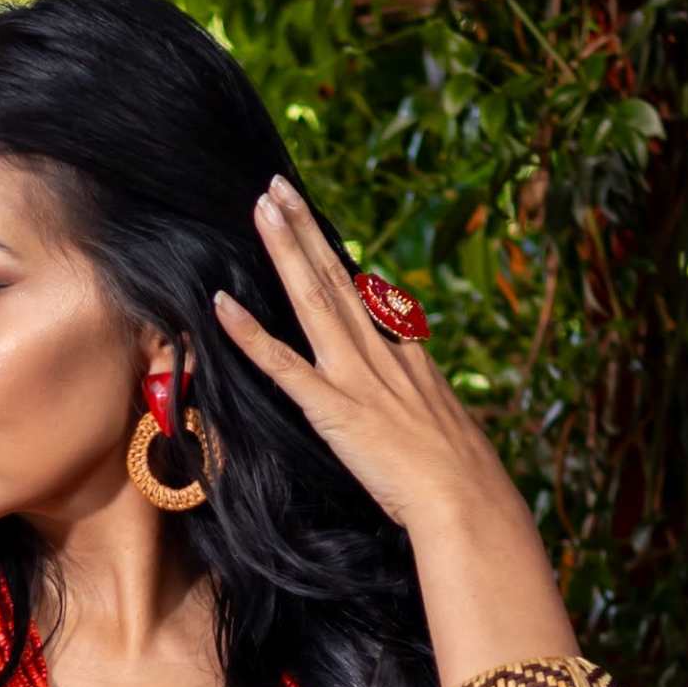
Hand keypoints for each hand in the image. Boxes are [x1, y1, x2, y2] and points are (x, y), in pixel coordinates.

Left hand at [209, 174, 507, 533]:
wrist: (465, 498)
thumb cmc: (460, 479)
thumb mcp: (446, 425)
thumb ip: (424, 399)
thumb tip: (415, 385)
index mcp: (407, 358)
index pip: (366, 296)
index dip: (336, 257)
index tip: (314, 223)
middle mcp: (380, 355)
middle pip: (337, 278)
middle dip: (305, 230)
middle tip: (278, 188)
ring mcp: (355, 377)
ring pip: (314, 300)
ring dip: (285, 251)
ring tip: (262, 208)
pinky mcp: (333, 409)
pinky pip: (283, 366)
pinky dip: (250, 334)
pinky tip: (222, 304)